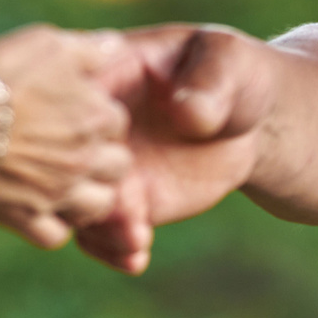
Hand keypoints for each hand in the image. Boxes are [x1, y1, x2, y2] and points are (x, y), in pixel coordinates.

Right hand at [0, 25, 135, 249]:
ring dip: (88, 195)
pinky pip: (56, 235)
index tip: (72, 107)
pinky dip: (53, 224)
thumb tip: (115, 45)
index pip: (116, 119)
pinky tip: (38, 206)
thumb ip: (88, 48)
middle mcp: (86, 159)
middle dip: (104, 157)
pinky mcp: (27, 218)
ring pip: (99, 206)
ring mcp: (59, 193)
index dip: (96, 112)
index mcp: (95, 116)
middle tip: (73, 146)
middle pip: (120, 166)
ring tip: (63, 180)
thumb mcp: (46, 44)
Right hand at [74, 24, 273, 274]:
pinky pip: (104, 232)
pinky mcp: (127, 202)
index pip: (75, 97)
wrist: (247, 122)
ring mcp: (109, 167)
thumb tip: (188, 113)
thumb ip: (208, 80)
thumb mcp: (226, 60)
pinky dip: (113, 249)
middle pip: (70, 159)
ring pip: (81, 202)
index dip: (82, 123)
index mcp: (107, 75)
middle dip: (89, 187)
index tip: (116, 147)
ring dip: (100, 228)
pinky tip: (137, 257)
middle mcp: (95, 127)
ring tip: (137, 239)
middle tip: (127, 208)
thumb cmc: (231, 73)